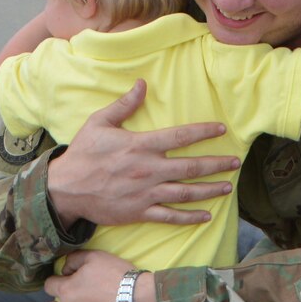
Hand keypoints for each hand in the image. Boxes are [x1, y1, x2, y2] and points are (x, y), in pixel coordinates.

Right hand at [48, 81, 239, 228]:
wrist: (65, 189)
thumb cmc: (82, 154)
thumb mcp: (99, 123)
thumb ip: (124, 105)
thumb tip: (142, 84)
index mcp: (141, 146)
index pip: (180, 136)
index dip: (203, 132)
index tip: (221, 129)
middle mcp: (149, 170)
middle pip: (191, 167)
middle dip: (216, 164)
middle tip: (235, 162)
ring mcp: (146, 193)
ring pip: (186, 193)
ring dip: (210, 190)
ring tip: (227, 187)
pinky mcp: (140, 212)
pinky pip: (171, 217)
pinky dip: (190, 218)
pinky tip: (206, 216)